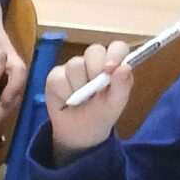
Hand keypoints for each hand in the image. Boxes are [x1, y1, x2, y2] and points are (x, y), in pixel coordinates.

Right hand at [41, 41, 132, 158]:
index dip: (114, 54)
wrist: (79, 132)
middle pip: (94, 50)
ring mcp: (74, 67)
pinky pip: (58, 77)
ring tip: (81, 99)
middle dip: (94, 70)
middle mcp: (94, 62)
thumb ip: (122, 85)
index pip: (117, 47)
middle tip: (95, 90)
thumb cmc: (101, 113)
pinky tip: (67, 100)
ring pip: (75, 64)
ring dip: (78, 86)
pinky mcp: (55, 76)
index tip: (109, 69)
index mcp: (114, 64)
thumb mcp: (116, 102)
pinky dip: (63, 92)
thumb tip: (124, 67)